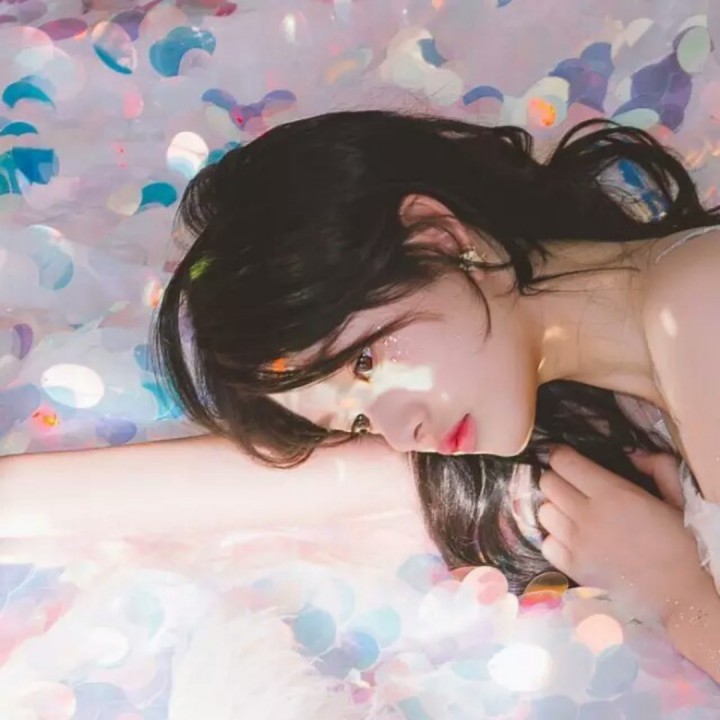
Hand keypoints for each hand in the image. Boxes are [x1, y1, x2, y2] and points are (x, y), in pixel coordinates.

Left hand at [538, 446, 713, 622]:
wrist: (679, 592)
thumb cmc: (678, 542)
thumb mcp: (675, 497)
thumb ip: (658, 467)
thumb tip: (634, 454)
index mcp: (613, 493)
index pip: (563, 463)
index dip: (560, 455)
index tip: (564, 456)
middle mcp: (588, 516)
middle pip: (547, 484)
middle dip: (556, 479)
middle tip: (570, 485)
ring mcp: (578, 543)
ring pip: (543, 512)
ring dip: (554, 508)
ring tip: (571, 513)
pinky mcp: (573, 568)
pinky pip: (546, 543)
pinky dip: (554, 538)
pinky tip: (571, 539)